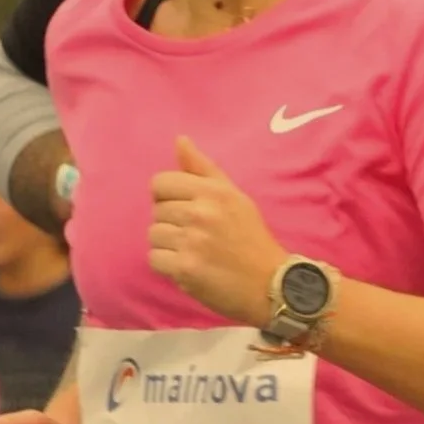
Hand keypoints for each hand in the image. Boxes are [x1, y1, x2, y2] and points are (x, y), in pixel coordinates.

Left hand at [149, 138, 285, 326]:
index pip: (160, 183)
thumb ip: (203, 168)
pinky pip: (154, 259)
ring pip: (153, 235)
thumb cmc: (251, 238)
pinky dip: (167, 266)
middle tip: (196, 236)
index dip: (167, 197)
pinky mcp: (185, 269)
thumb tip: (179, 140)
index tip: (184, 210)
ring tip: (193, 251)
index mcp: (213, 191)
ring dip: (168, 245)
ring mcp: (192, 241)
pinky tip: (188, 266)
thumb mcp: (234, 196)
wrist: (270, 283)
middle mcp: (201, 212)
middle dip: (171, 223)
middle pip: (156, 210)